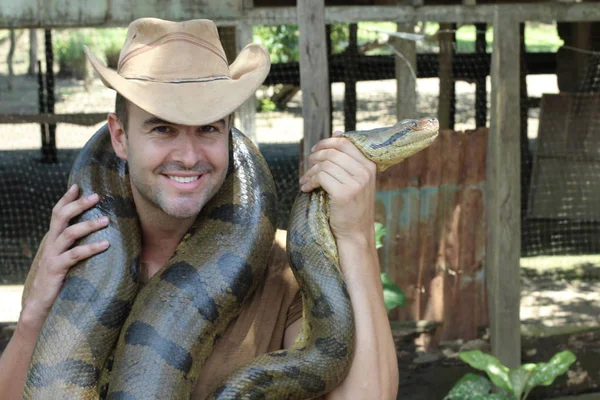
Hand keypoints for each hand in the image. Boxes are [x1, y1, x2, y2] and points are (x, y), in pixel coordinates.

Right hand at [21, 184, 109, 326]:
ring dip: (88, 225)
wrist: (41, 307)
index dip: (66, 199)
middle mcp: (51, 244)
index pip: (57, 213)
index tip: (78, 185)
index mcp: (53, 240)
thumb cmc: (60, 282)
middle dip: (78, 204)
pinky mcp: (56, 270)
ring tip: (106, 220)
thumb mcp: (67, 260)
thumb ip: (76, 247)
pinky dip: (90, 248)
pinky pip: (74, 256)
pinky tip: (105, 244)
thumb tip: (101, 236)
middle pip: (61, 217)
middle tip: (97, 196)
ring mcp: (52, 256)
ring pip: (68, 234)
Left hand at [299, 131, 376, 245]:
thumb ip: (347, 157)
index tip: (315, 150)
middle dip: (315, 157)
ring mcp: (356, 182)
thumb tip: (337, 132)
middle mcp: (365, 171)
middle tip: (307, 165)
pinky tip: (306, 188)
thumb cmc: (352, 206)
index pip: (345, 143)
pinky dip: (309, 182)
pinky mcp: (344, 193)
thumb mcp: (354, 179)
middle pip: (332, 152)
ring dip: (309, 172)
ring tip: (304, 180)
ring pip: (324, 165)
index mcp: (369, 164)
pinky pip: (320, 178)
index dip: (326, 143)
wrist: (355, 233)